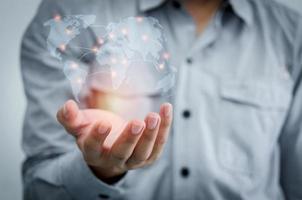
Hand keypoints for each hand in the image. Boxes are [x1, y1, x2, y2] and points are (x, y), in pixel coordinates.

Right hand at [57, 100, 172, 182]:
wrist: (109, 144)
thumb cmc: (92, 130)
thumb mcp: (79, 124)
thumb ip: (69, 117)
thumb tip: (67, 105)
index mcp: (92, 153)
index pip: (93, 148)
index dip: (97, 137)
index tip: (103, 123)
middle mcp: (112, 160)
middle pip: (121, 153)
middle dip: (129, 139)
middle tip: (137, 122)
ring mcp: (132, 160)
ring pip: (142, 153)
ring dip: (150, 136)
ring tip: (154, 116)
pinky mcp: (148, 156)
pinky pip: (158, 145)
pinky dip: (164, 129)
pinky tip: (166, 109)